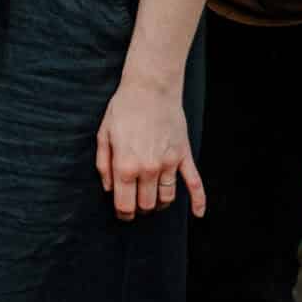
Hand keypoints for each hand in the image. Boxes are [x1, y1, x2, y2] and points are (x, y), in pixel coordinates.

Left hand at [95, 80, 202, 221]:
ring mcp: (168, 164)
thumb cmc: (123, 109)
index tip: (122, 213)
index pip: (125, 204)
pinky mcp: (183, 156)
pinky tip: (197, 214)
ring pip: (167, 198)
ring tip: (152, 200)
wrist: (150, 88)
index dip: (123, 213)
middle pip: (146, 205)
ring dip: (159, 204)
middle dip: (139, 209)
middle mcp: (148, 169)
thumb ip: (103, 164)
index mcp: (125, 165)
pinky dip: (198, 201)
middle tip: (135, 204)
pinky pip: (194, 183)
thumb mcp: (103, 135)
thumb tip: (108, 189)